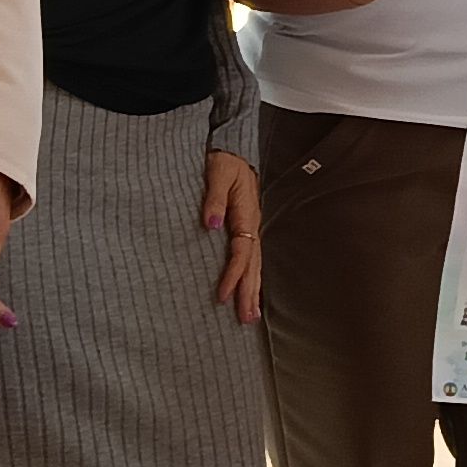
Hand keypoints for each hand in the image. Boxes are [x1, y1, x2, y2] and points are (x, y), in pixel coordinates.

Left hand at [203, 149, 261, 323]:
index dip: (232, 276)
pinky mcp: (247, 227)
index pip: (241, 253)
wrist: (233, 147)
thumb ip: (214, 198)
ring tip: (251, 315)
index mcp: (246, 214)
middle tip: (246, 320)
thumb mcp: (217, 172)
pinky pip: (252, 258)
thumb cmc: (223, 159)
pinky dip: (252, 277)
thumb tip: (211, 224)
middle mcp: (252, 224)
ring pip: (255, 264)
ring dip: (253, 290)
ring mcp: (252, 227)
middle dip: (249, 293)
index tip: (221, 297)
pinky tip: (250, 290)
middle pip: (253, 265)